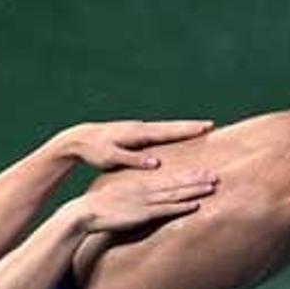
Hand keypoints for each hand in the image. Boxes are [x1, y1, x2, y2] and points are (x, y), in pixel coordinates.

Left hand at [59, 119, 214, 169]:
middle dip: (190, 126)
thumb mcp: (111, 157)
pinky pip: (157, 132)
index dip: (186, 130)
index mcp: (137, 133)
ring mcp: (137, 128)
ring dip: (181, 128)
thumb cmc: (94, 150)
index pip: (167, 132)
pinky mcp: (133, 132)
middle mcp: (139, 127)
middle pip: (170, 126)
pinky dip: (170, 132)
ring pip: (164, 128)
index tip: (204, 128)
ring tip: (199, 128)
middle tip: (211, 125)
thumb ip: (133, 159)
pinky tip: (175, 135)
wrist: (78, 139)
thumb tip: (157, 163)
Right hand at [64, 169, 219, 234]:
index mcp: (141, 183)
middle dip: (197, 179)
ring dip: (195, 190)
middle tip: (216, 175)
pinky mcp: (143, 214)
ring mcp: (145, 201)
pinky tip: (195, 204)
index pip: (169, 177)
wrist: (86, 212)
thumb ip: (134, 197)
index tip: (203, 170)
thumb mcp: (120, 196)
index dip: (187, 174)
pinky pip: (166, 210)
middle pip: (176, 182)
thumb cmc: (101, 206)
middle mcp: (146, 189)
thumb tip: (143, 200)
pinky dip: (182, 206)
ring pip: (176, 194)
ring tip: (212, 186)